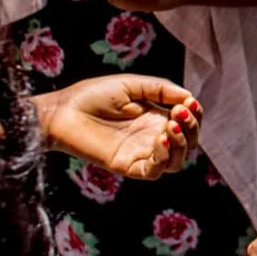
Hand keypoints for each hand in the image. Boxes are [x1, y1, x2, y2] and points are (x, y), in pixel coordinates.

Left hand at [37, 74, 200, 179]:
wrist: (61, 111)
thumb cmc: (91, 95)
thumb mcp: (132, 84)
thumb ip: (161, 89)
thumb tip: (190, 97)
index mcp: (154, 117)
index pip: (187, 123)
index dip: (195, 115)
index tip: (189, 102)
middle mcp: (151, 137)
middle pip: (188, 143)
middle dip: (193, 128)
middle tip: (182, 112)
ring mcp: (140, 153)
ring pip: (176, 161)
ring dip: (183, 143)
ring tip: (172, 124)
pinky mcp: (127, 166)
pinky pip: (154, 170)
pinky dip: (164, 157)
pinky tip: (161, 139)